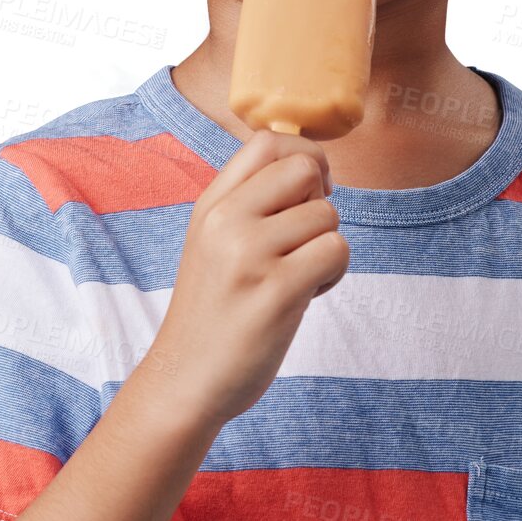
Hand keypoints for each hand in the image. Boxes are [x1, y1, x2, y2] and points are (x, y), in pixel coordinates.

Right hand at [148, 129, 349, 426]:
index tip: (306, 193)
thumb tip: (312, 166)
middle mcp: (226, 221)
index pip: (267, 141)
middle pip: (305, 167)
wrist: (185, 380)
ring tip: (298, 277)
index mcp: (211, 205)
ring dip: (327, 246)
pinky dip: (333, 274)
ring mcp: (250, 255)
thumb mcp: (214, 243)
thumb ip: (251, 203)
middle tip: (304, 239)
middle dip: (319, 200)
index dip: (303, 156)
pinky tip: (307, 295)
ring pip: (327, 214)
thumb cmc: (213, 312)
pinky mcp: (277, 291)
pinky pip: (336, 251)